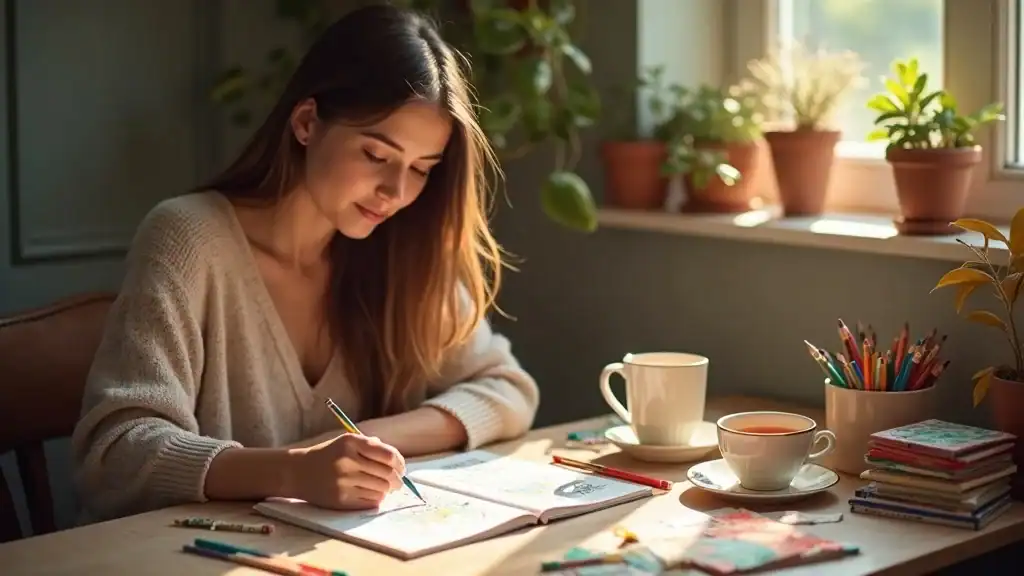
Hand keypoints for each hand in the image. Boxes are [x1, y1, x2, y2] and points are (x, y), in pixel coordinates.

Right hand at [288, 433, 405, 508]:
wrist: (297, 472)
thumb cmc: (328, 455)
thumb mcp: (347, 442)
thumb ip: (372, 447)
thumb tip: (399, 463)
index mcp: (351, 442)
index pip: (388, 455)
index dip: (400, 463)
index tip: (401, 468)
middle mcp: (347, 461)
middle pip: (387, 474)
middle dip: (397, 480)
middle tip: (397, 482)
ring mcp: (343, 482)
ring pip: (381, 489)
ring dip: (386, 490)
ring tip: (384, 487)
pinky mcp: (341, 499)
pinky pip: (370, 501)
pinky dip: (376, 499)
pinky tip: (371, 494)